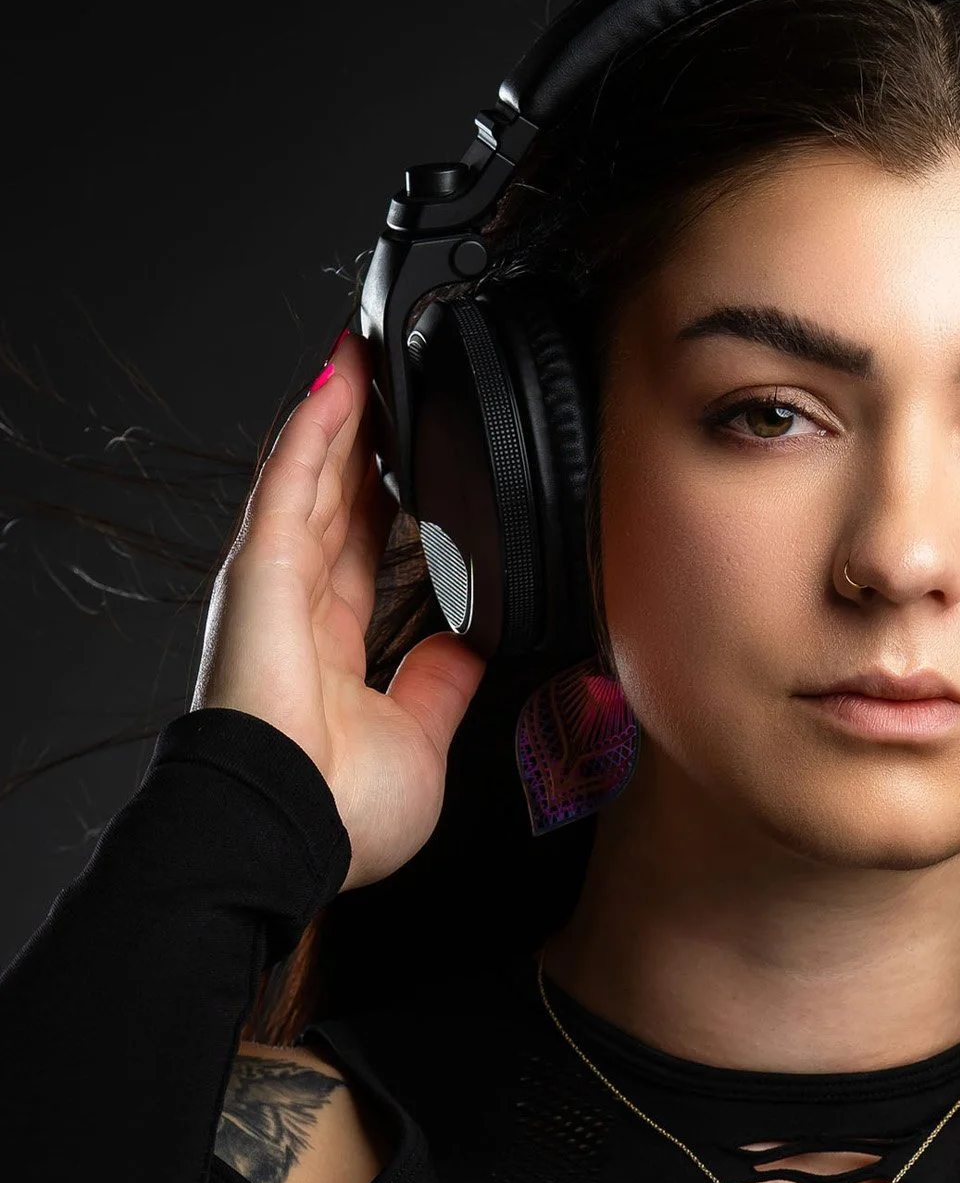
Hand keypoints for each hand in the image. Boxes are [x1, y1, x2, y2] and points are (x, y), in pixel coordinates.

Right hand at [192, 331, 488, 893]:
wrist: (296, 828)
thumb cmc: (341, 812)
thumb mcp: (423, 738)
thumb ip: (444, 683)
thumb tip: (473, 647)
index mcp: (334, 652)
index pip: (365, 556)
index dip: (387, 505)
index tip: (415, 466)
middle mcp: (299, 611)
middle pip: (339, 501)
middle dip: (366, 442)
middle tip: (396, 383)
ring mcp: (276, 585)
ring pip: (315, 476)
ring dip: (342, 413)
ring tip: (369, 354)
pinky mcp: (262, 568)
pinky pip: (291, 480)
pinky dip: (315, 425)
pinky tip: (339, 376)